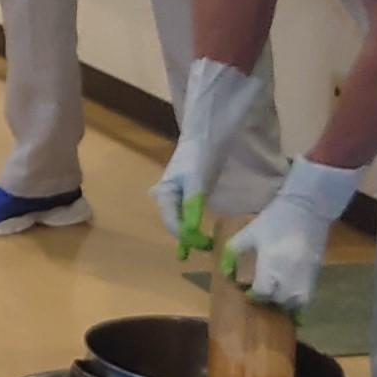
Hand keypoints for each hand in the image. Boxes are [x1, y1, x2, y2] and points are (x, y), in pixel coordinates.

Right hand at [154, 58, 266, 245]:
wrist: (210, 126)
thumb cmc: (201, 153)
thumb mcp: (197, 181)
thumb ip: (192, 206)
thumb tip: (189, 232)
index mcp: (167, 192)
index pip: (172, 223)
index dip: (186, 238)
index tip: (204, 246)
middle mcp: (170, 193)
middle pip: (173, 221)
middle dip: (183, 238)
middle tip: (198, 251)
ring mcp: (181, 189)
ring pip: (180, 216)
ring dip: (187, 232)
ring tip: (194, 247)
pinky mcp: (193, 185)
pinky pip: (190, 209)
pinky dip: (193, 220)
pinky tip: (198, 228)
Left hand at [220, 157, 360, 317]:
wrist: (306, 208)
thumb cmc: (273, 220)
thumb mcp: (249, 232)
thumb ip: (233, 252)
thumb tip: (225, 272)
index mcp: (271, 262)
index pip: (262, 291)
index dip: (253, 294)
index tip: (247, 290)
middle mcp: (290, 272)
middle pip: (279, 300)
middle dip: (268, 299)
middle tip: (260, 292)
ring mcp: (305, 274)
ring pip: (296, 301)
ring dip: (284, 302)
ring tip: (276, 294)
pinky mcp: (316, 273)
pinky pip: (308, 295)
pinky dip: (297, 298)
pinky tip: (288, 291)